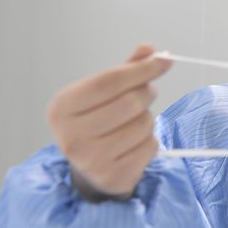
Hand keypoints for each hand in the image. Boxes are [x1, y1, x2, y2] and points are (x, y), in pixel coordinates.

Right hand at [46, 44, 172, 199]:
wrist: (88, 169)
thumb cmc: (96, 123)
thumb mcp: (102, 94)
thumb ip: (125, 71)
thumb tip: (150, 50)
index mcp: (62, 107)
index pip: (109, 80)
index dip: (141, 69)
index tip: (164, 60)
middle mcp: (71, 135)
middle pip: (129, 102)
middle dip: (147, 93)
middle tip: (147, 93)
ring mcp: (91, 160)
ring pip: (144, 125)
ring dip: (148, 120)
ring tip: (134, 123)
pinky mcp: (112, 177)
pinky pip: (150, 147)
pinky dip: (150, 142)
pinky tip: (134, 144)